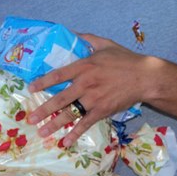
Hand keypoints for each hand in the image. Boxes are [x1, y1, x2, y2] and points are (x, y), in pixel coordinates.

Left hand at [26, 33, 147, 146]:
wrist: (146, 77)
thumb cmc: (125, 60)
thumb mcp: (105, 44)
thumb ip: (87, 39)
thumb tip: (71, 33)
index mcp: (84, 66)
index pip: (58, 74)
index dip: (43, 82)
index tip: (31, 88)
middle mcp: (86, 84)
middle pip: (60, 98)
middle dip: (44, 109)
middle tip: (30, 118)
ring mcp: (94, 99)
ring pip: (70, 113)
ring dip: (55, 124)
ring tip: (42, 132)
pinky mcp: (103, 110)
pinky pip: (86, 123)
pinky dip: (75, 133)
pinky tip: (66, 142)